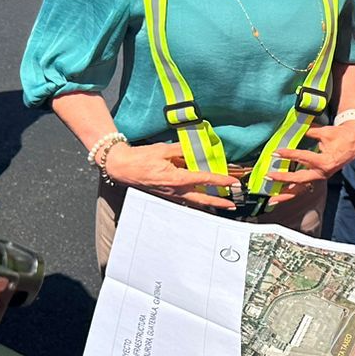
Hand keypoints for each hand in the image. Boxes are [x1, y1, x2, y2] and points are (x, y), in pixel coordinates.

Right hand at [103, 140, 239, 210]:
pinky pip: (184, 199)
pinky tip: (201, 199)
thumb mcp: (163, 149)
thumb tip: (196, 149)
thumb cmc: (141, 158)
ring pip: (193, 201)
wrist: (122, 167)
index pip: (203, 179)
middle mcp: (175, 190)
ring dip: (208, 202)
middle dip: (218, 202)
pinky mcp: (165, 194)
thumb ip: (182, 150)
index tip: (231, 181)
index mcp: (176, 178)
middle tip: (231, 205)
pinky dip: (195, 199)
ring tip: (221, 204)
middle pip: (201, 199)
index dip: (219, 180)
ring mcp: (170, 194)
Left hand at [269, 121, 354, 190]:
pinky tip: (280, 196)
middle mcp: (322, 173)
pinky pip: (303, 188)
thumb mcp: (325, 132)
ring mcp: (319, 177)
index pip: (303, 158)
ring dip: (286, 195)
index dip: (288, 155)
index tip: (276, 153)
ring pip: (301, 189)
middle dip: (283, 179)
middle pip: (300, 179)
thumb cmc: (341, 137)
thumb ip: (309, 132)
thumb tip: (294, 129)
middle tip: (269, 176)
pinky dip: (291, 192)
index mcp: (324, 161)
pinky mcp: (317, 178)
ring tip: (271, 200)